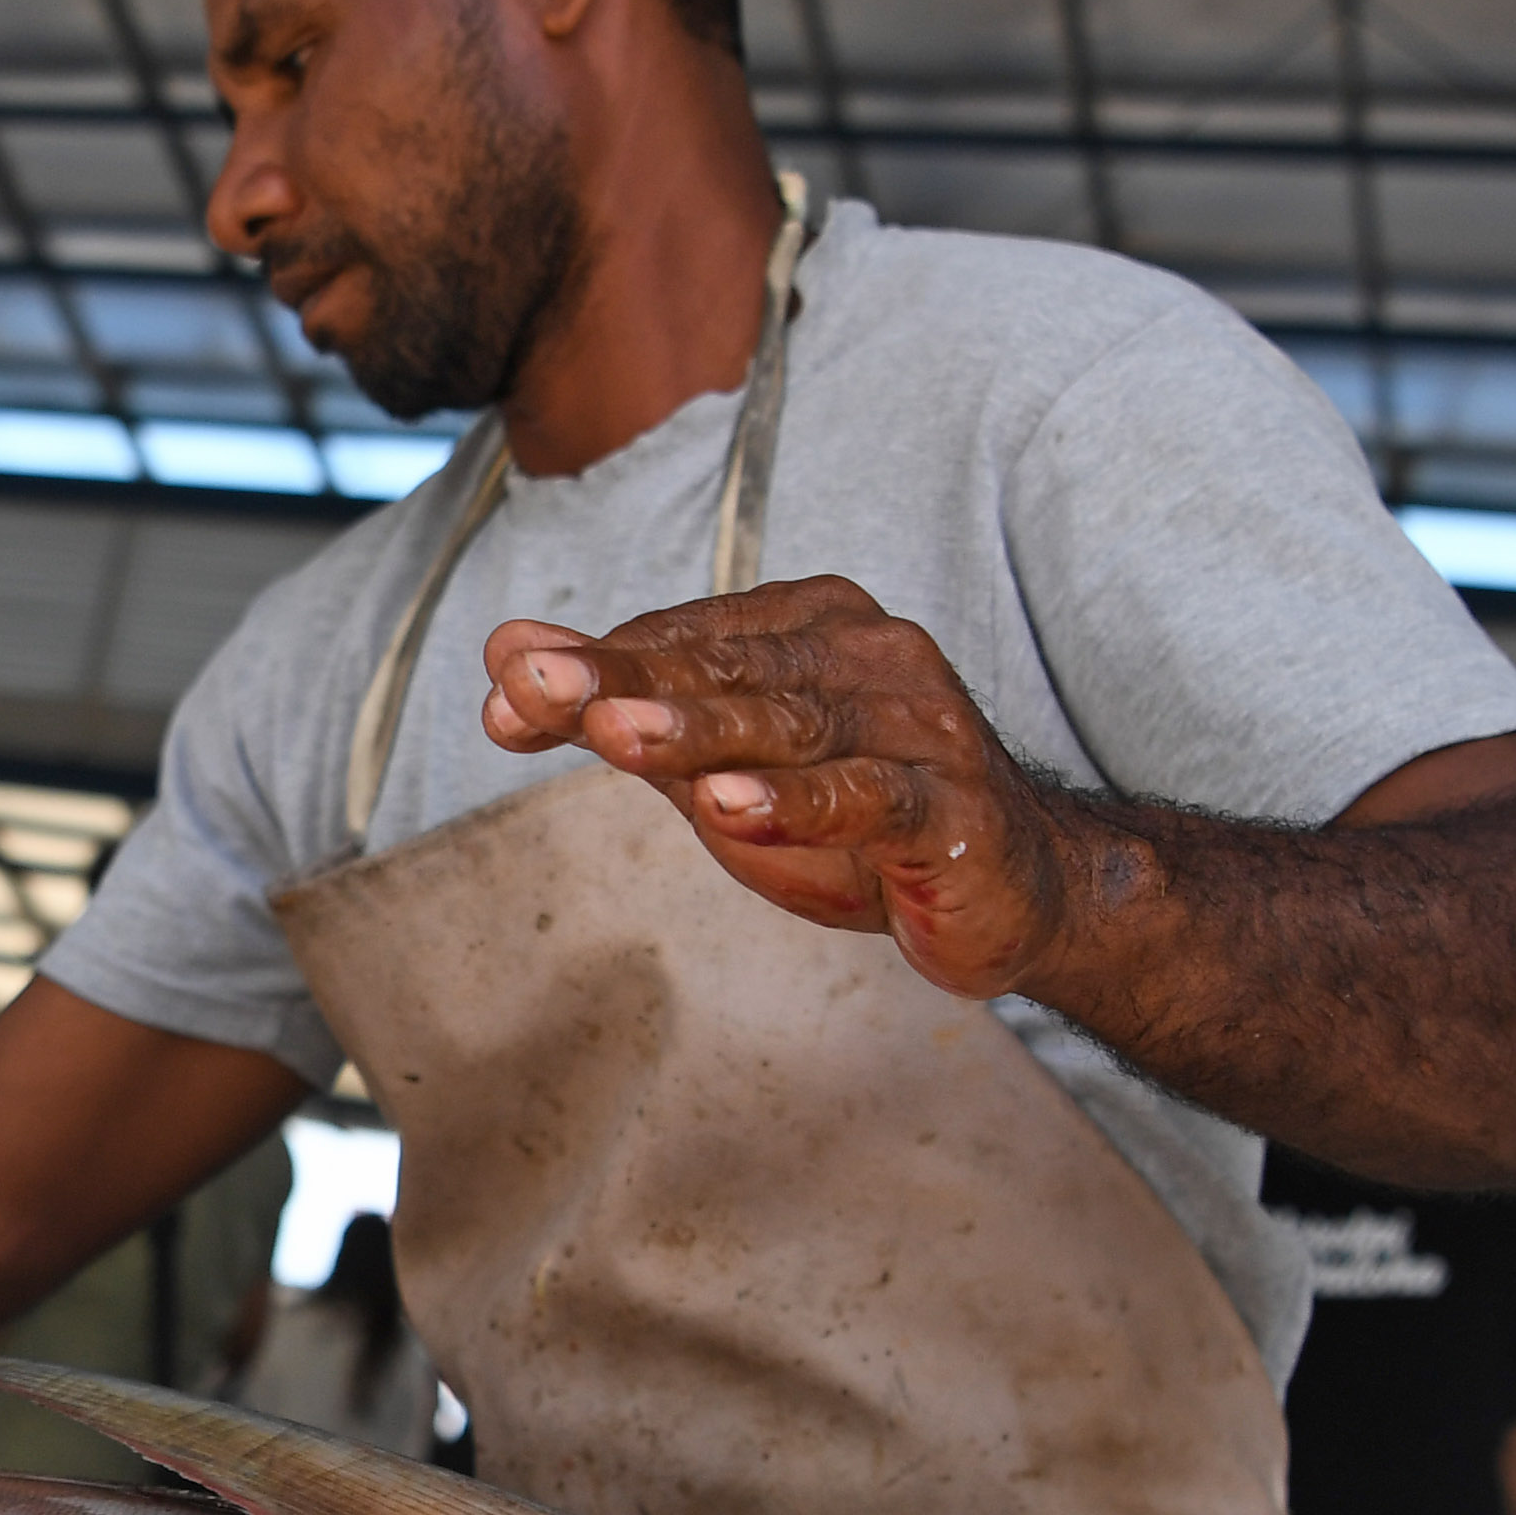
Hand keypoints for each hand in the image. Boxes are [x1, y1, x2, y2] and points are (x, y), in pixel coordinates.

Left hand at [483, 579, 1078, 999]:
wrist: (1011, 889)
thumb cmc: (853, 816)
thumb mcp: (719, 765)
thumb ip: (620, 710)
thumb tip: (503, 656)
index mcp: (814, 626)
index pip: (686, 641)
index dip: (596, 666)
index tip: (507, 689)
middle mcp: (871, 658)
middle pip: (729, 673)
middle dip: (625, 682)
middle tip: (535, 685)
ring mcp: (919, 729)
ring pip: (793, 726)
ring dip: (698, 732)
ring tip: (612, 735)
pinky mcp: (953, 812)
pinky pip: (869, 798)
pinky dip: (798, 804)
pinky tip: (730, 809)